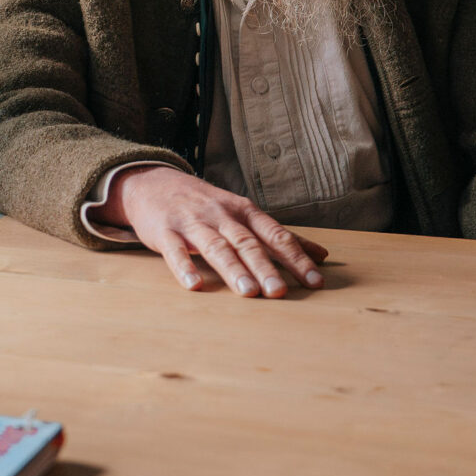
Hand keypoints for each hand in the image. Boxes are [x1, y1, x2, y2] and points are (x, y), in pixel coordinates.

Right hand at [100, 165, 327, 296]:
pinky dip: (184, 268)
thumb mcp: (244, 213)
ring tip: (248, 292)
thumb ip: (280, 236)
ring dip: (233, 269)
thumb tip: (322, 254)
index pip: (276, 235)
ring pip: (216, 246)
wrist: (153, 184)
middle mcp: (222, 215)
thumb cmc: (205, 204)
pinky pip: (174, 251)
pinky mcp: (165, 231)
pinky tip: (194, 285)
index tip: (314, 281)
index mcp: (244, 212)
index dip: (296, 257)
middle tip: (280, 291)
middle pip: (247, 242)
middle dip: (265, 267)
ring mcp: (193, 222)